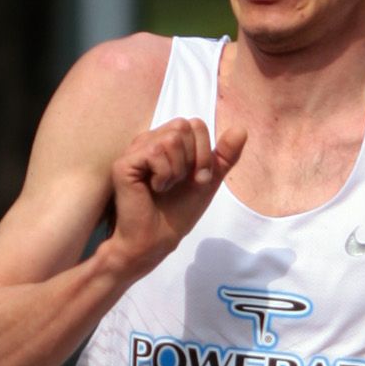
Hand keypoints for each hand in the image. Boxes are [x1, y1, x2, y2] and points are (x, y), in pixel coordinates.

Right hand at [108, 117, 246, 273]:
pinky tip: (155, 189)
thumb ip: (224, 156)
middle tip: (182, 183)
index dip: (204, 152)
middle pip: (183, 126)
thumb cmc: (178, 212)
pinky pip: (155, 152)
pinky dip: (164, 175)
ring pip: (171, 138)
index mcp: (167, 141)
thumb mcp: (208, 181)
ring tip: (166, 187)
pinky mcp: (124, 164)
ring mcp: (135, 150)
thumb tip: (241, 129)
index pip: (195, 125)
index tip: (198, 179)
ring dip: (178, 170)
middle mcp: (149, 141)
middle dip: (193, 159)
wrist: (157, 240)